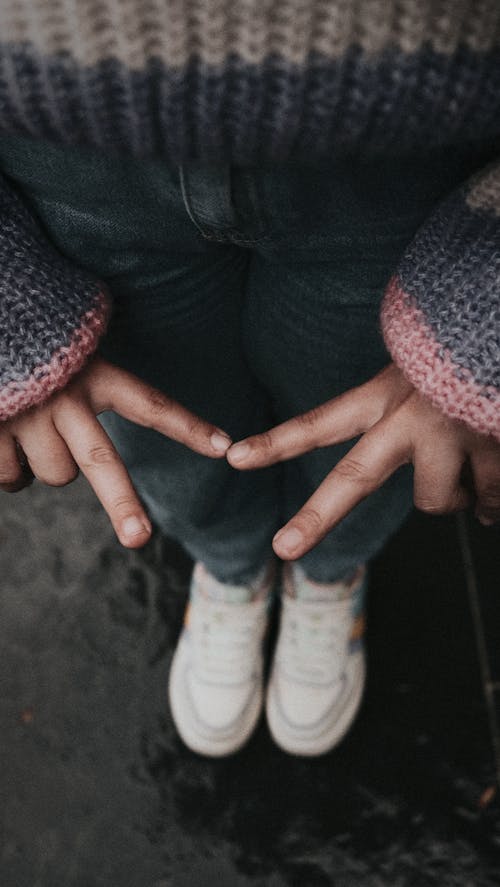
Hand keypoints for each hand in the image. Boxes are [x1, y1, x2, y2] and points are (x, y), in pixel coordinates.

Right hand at [0, 357, 231, 546]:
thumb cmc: (30, 346)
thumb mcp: (69, 355)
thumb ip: (88, 393)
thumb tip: (80, 465)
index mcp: (93, 375)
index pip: (149, 405)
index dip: (186, 426)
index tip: (223, 447)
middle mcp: (66, 398)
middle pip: (102, 462)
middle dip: (122, 504)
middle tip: (139, 538)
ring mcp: (28, 416)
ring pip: (57, 475)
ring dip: (46, 463)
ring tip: (27, 426)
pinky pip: (12, 479)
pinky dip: (8, 469)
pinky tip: (1, 437)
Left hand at [227, 363, 499, 559]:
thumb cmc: (466, 351)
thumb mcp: (420, 370)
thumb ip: (404, 414)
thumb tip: (407, 475)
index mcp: (386, 394)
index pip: (322, 421)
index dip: (278, 442)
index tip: (235, 458)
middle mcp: (409, 420)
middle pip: (354, 479)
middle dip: (315, 516)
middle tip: (283, 548)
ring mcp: (449, 438)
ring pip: (435, 502)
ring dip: (454, 495)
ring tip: (472, 463)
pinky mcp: (492, 452)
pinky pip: (487, 501)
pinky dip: (493, 498)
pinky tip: (498, 472)